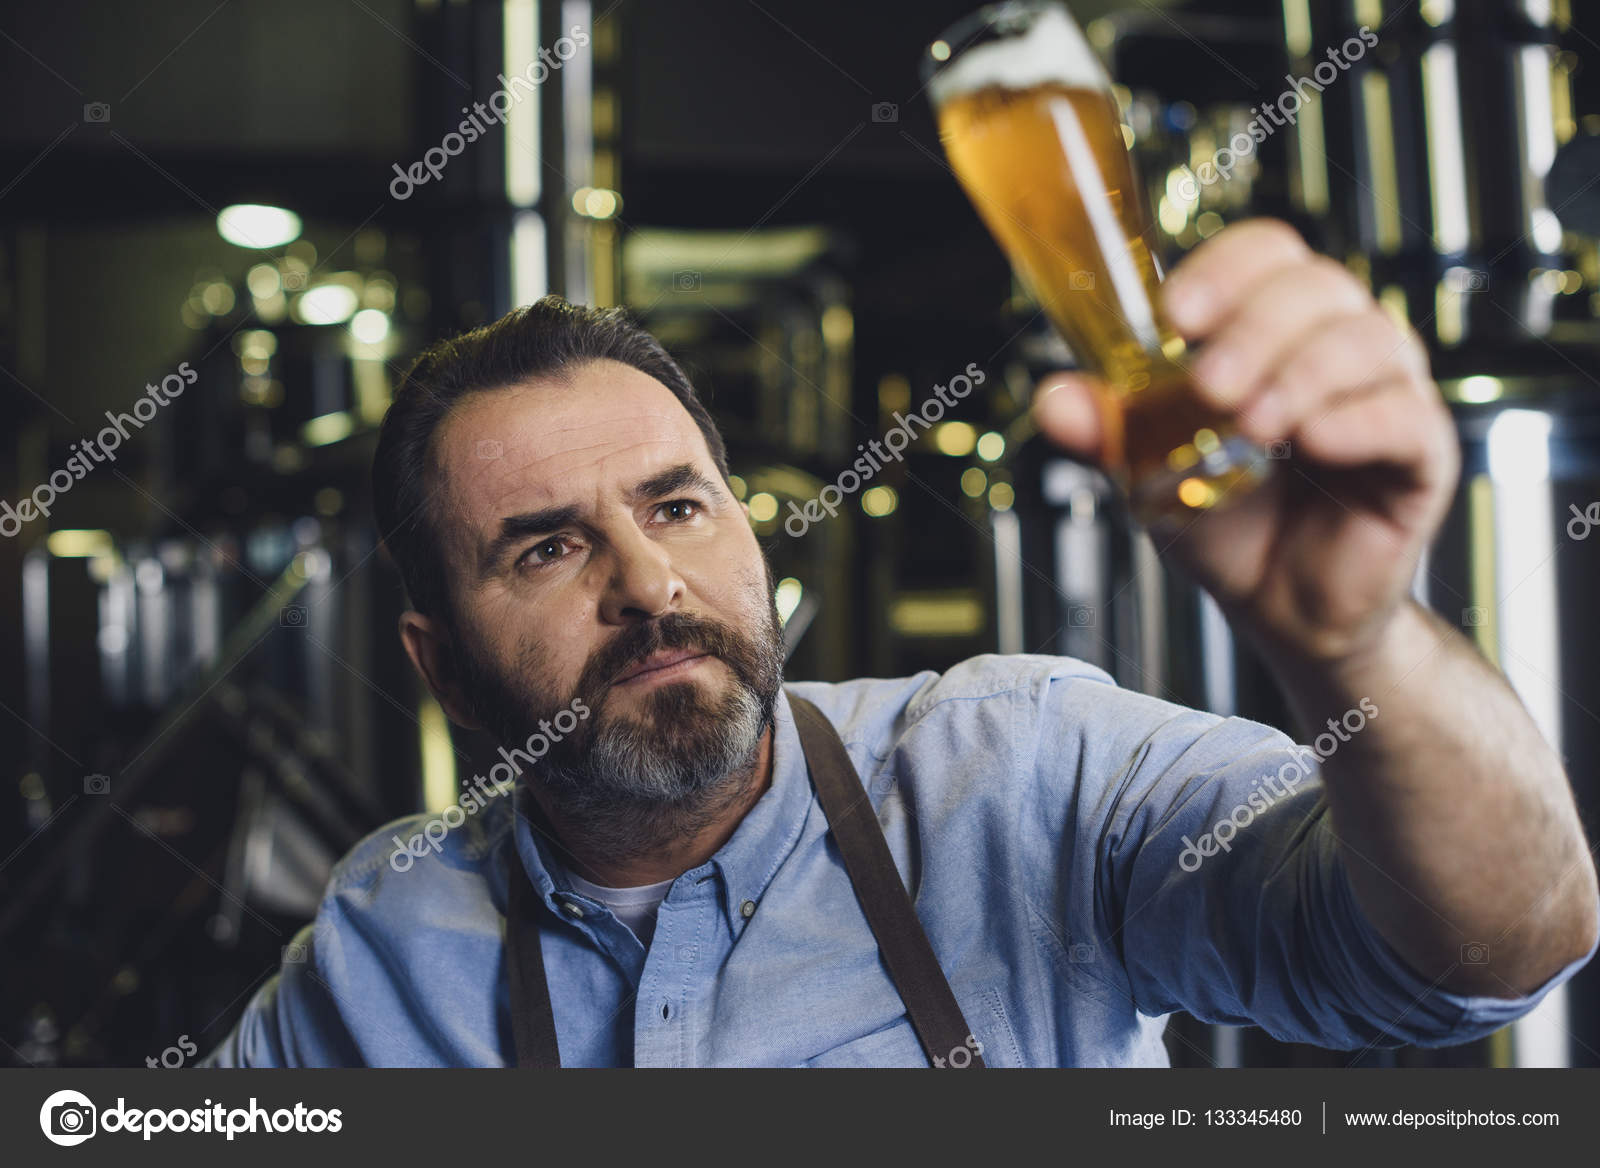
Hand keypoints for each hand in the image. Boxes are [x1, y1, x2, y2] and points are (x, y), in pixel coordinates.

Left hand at [1031, 219, 1459, 666]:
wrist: (1275, 607)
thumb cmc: (1227, 523)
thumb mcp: (1149, 472)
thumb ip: (1107, 432)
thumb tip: (1053, 401)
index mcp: (1275, 328)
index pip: (1267, 254)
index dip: (1226, 271)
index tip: (1176, 316)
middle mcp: (1337, 345)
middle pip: (1318, 286)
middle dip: (1257, 328)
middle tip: (1209, 385)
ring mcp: (1386, 393)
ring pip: (1367, 340)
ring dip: (1303, 373)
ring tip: (1254, 423)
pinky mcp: (1421, 454)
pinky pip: (1404, 414)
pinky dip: (1357, 421)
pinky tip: (1314, 441)